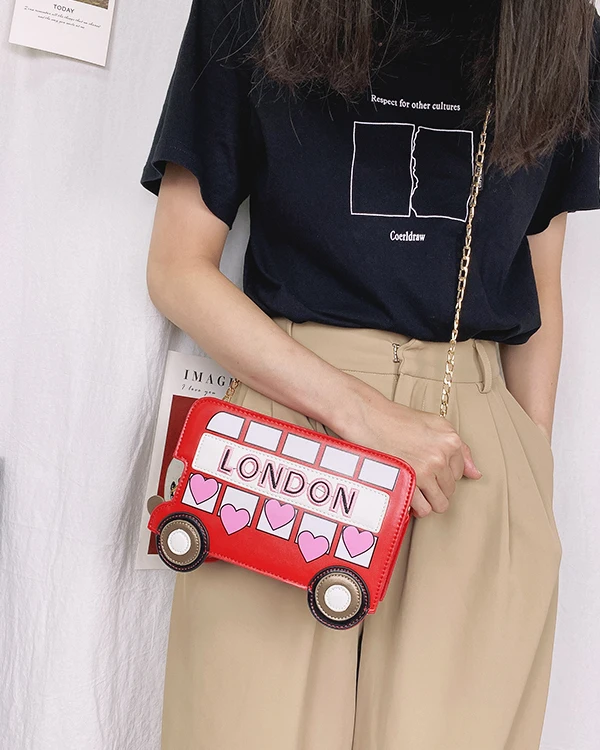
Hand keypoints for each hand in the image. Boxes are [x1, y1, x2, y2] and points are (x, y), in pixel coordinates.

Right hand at [335, 387, 482, 517]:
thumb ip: (459, 449)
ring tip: (414, 489)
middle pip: (450, 490)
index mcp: (450, 441)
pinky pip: (422, 509)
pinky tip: (406, 493)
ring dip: (427, 501)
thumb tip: (475, 473)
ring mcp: (424, 470)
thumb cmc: (397, 420)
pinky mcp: (409, 482)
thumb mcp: (434, 424)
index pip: (459, 473)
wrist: (369, 418)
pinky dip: (414, 506)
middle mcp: (440, 456)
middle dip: (435, 488)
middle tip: (418, 477)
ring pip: (439, 504)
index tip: (429, 469)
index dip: (443, 474)